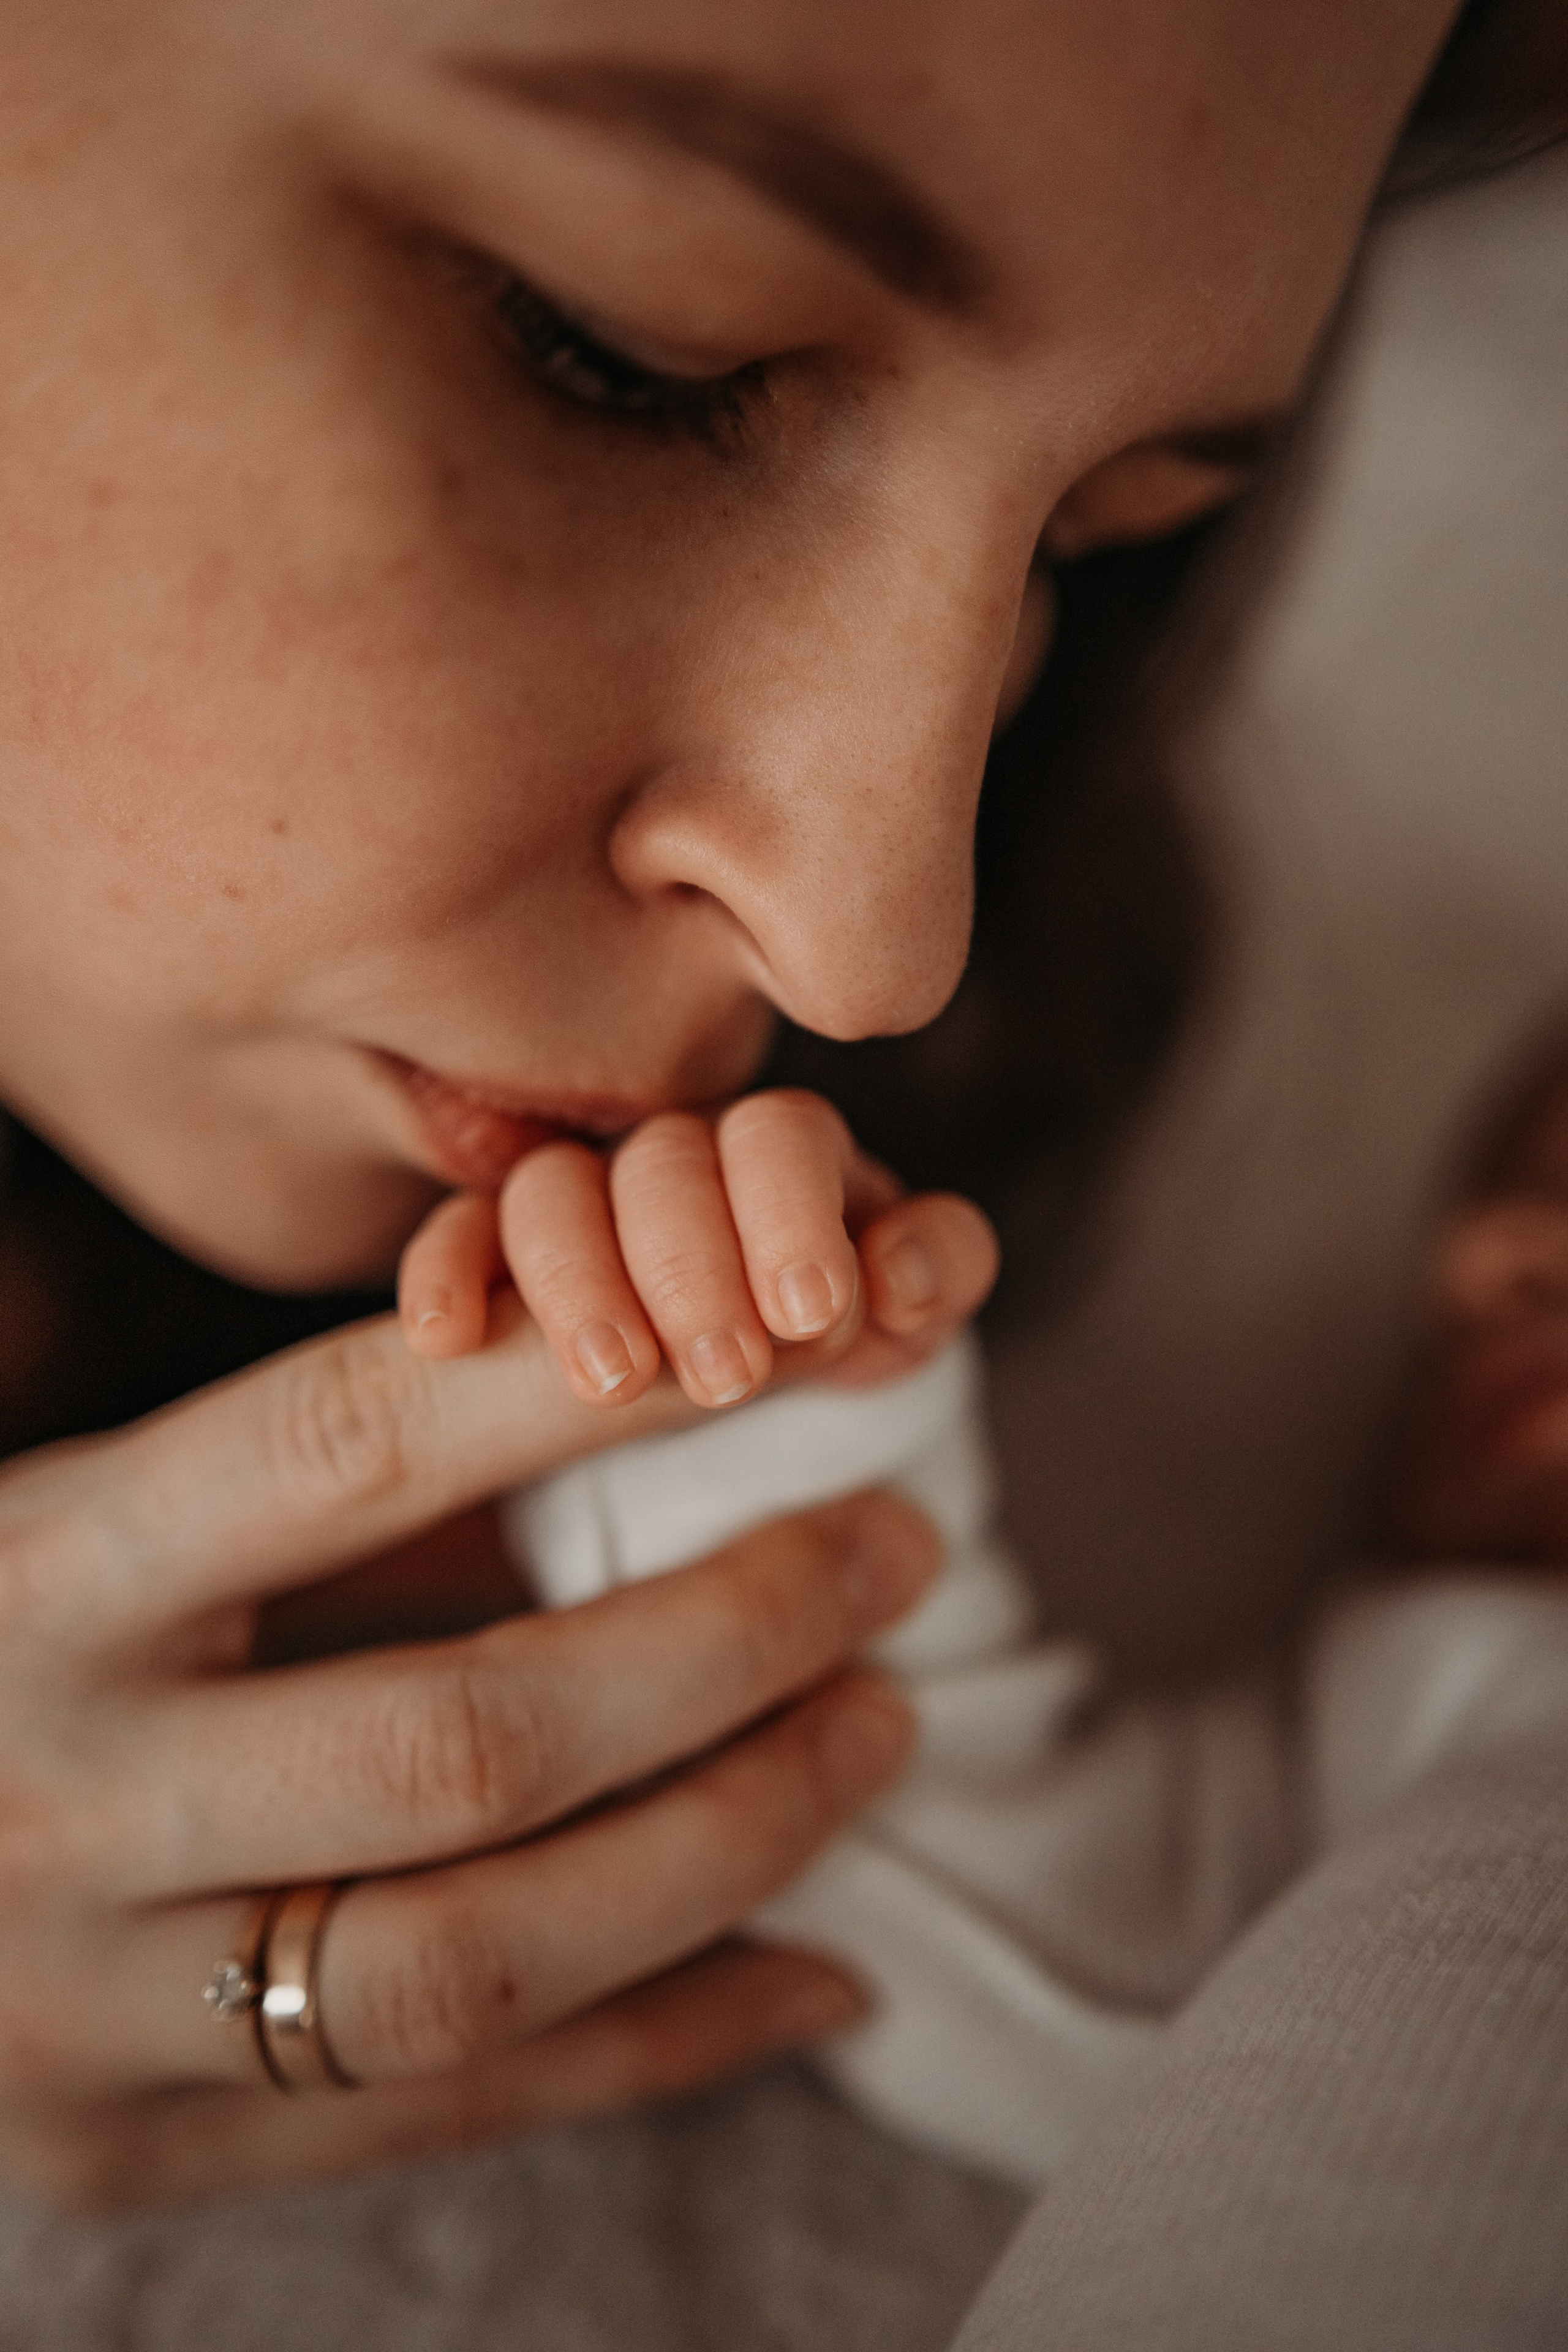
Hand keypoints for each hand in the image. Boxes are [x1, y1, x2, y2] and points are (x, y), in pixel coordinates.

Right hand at [0, 1301, 938, 2208]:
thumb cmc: (26, 1641)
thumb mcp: (142, 1513)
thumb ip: (375, 1494)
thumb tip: (684, 1434)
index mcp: (59, 1570)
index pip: (362, 1444)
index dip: (605, 1392)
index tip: (809, 1354)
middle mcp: (66, 1789)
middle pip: (466, 1735)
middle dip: (730, 1641)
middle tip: (893, 1559)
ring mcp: (86, 2003)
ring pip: (483, 1953)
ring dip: (732, 1845)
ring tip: (875, 1735)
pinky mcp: (131, 2149)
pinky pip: (456, 2114)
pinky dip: (669, 2041)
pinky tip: (819, 1968)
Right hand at [398, 1087, 998, 1408]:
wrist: (735, 1419)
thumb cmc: (824, 1344)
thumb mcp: (896, 1319)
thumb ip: (927, 1280)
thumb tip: (897, 1270)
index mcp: (783, 1156)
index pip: (782, 1137)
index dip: (798, 1212)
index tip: (809, 1312)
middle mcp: (678, 1158)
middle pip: (667, 1159)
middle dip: (696, 1263)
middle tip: (726, 1375)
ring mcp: (577, 1202)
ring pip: (554, 1190)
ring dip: (582, 1280)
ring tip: (613, 1380)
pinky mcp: (487, 1257)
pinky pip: (455, 1238)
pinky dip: (450, 1274)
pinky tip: (452, 1336)